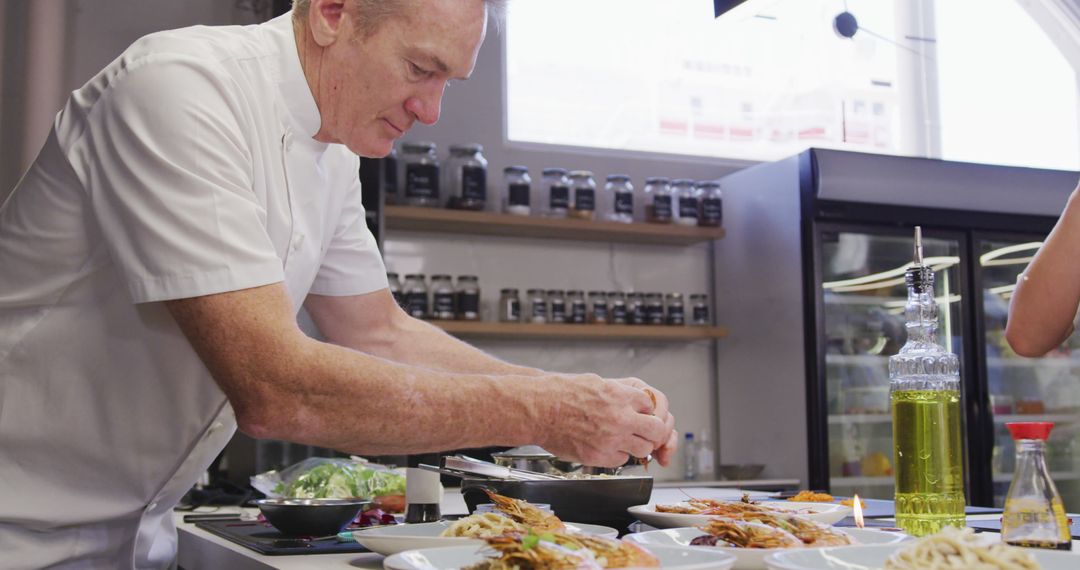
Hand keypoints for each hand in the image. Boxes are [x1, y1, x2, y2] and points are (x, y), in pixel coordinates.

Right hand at [537, 374, 672, 467]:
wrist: (539, 410)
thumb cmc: (560, 393)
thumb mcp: (596, 382)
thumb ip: (618, 393)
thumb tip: (632, 401)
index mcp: (620, 396)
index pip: (651, 405)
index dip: (646, 410)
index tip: (641, 413)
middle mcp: (620, 418)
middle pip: (656, 430)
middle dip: (652, 431)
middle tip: (645, 431)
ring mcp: (611, 439)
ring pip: (643, 449)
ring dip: (637, 445)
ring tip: (624, 440)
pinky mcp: (599, 456)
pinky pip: (622, 460)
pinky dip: (618, 455)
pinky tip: (607, 446)